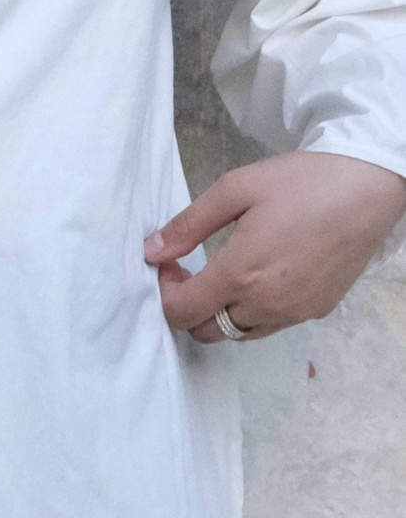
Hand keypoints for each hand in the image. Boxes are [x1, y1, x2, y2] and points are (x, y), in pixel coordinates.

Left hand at [144, 151, 405, 343]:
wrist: (366, 189)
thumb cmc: (299, 183)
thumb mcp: (235, 189)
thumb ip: (188, 225)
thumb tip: (152, 252)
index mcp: (241, 274)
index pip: (182, 312)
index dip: (165, 291)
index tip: (170, 262)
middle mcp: (266, 305)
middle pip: (207, 331)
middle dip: (188, 306)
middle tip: (190, 269)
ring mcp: (295, 314)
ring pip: (238, 334)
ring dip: (219, 313)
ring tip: (223, 272)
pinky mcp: (316, 312)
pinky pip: (269, 326)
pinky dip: (250, 313)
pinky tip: (257, 277)